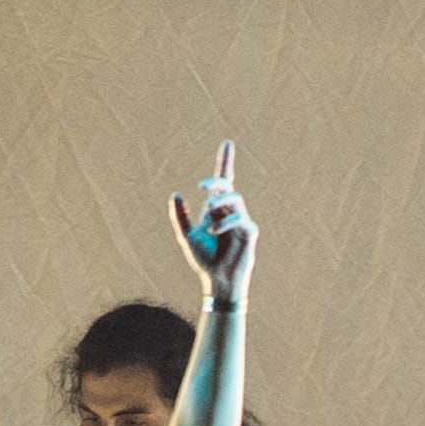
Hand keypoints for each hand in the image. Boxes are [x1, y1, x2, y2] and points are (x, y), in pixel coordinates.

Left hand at [170, 141, 253, 304]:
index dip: (225, 162)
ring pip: (235, 200)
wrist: (217, 282)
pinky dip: (227, 223)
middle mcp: (230, 212)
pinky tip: (214, 230)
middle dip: (217, 183)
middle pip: (227, 187)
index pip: (222, 181)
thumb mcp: (187, 236)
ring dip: (220, 202)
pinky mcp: (249, 233)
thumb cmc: (204, 260)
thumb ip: (180, 217)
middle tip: (203, 186)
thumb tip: (175, 194)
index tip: (227, 143)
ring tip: (208, 211)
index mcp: (216, 210)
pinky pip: (241, 220)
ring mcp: (241, 221)